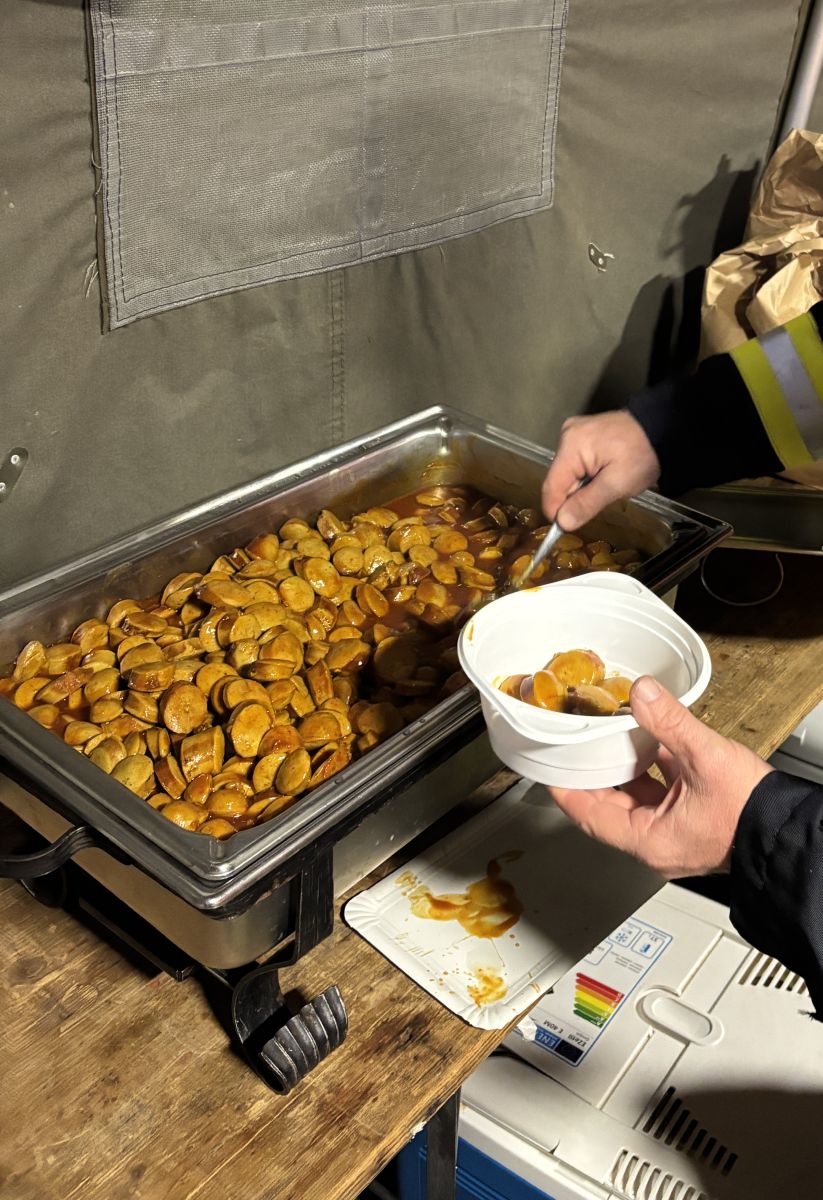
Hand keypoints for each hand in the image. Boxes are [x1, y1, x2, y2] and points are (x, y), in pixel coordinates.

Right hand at [541, 411, 660, 529]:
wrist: (662, 428)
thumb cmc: (642, 455)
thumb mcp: (617, 484)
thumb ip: (587, 504)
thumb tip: (562, 523)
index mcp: (571, 446)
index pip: (551, 488)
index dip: (557, 511)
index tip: (569, 527)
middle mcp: (566, 437)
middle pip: (558, 481)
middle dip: (574, 498)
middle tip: (600, 501)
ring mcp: (573, 434)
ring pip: (567, 475)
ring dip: (582, 488)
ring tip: (605, 486)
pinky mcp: (582, 436)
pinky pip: (576, 465)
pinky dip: (587, 477)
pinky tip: (603, 476)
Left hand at [548, 676, 772, 877]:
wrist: (791, 830)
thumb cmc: (752, 813)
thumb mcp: (704, 758)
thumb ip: (669, 722)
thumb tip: (643, 693)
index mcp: (649, 841)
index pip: (589, 816)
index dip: (566, 790)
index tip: (549, 770)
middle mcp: (657, 843)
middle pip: (609, 806)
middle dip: (594, 773)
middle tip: (576, 747)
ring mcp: (675, 833)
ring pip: (636, 797)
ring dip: (625, 767)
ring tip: (610, 737)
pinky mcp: (692, 821)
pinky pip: (661, 793)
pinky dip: (653, 769)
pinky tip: (653, 742)